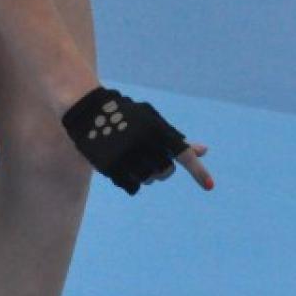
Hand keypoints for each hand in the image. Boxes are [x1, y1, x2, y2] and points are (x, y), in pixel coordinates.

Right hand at [61, 86, 214, 195]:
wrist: (86, 109)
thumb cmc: (124, 115)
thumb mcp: (151, 121)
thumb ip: (176, 139)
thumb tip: (204, 151)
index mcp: (155, 128)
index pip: (182, 152)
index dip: (198, 170)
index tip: (209, 185)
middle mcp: (143, 142)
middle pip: (166, 171)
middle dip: (161, 169)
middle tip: (148, 158)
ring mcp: (126, 156)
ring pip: (149, 180)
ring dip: (145, 174)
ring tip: (131, 158)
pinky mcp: (110, 167)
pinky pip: (132, 187)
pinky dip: (132, 182)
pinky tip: (124, 171)